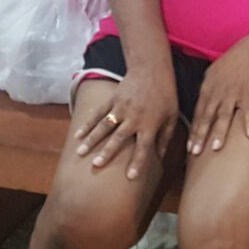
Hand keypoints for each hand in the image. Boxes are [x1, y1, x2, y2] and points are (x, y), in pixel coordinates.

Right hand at [75, 65, 177, 179]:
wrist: (152, 70)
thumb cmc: (165, 96)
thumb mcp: (171, 117)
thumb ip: (165, 138)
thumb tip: (161, 158)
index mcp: (150, 124)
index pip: (143, 147)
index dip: (137, 163)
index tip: (130, 177)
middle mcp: (134, 118)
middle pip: (119, 138)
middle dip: (107, 152)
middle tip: (96, 165)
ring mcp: (121, 108)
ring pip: (104, 127)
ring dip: (91, 140)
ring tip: (80, 153)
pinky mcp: (112, 100)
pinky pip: (97, 114)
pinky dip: (87, 124)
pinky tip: (77, 135)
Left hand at [188, 41, 248, 154]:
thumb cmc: (230, 64)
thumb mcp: (211, 75)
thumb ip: (205, 93)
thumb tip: (200, 108)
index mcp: (207, 91)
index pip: (198, 114)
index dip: (194, 131)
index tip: (190, 147)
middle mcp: (217, 94)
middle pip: (207, 118)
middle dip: (200, 136)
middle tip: (195, 152)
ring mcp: (233, 95)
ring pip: (224, 116)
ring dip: (219, 132)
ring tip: (215, 148)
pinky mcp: (248, 94)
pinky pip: (248, 110)